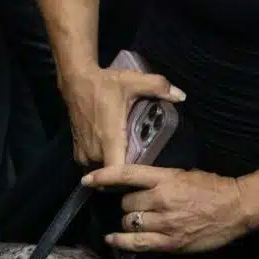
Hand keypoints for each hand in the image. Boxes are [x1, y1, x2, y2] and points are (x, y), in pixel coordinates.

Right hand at [60, 66, 184, 167]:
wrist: (76, 81)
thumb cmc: (106, 83)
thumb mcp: (135, 81)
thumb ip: (159, 87)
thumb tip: (181, 96)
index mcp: (110, 139)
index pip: (119, 172)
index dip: (133, 177)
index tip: (147, 175)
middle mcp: (95, 151)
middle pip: (114, 174)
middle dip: (129, 174)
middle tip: (147, 165)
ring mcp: (83, 153)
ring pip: (103, 170)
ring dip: (115, 168)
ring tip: (133, 161)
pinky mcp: (77, 151)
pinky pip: (93, 166)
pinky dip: (103, 164)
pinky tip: (116, 154)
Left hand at [82, 163, 249, 252]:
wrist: (236, 207)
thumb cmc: (213, 187)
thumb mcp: (186, 174)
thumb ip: (162, 179)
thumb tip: (141, 184)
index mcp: (166, 178)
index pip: (128, 174)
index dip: (104, 176)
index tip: (87, 179)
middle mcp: (161, 199)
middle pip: (126, 202)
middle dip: (127, 203)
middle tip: (136, 204)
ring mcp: (164, 222)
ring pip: (130, 222)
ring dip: (129, 221)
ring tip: (137, 220)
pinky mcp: (169, 242)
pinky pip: (137, 244)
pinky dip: (121, 242)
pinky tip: (113, 239)